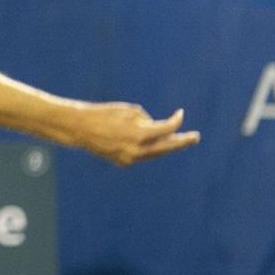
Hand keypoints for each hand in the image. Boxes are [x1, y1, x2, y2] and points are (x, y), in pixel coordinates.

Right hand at [69, 105, 198, 167]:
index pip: (166, 129)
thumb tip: (155, 130)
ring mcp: (130, 159)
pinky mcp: (123, 163)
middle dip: (181, 141)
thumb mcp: (129, 111)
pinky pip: (142, 155)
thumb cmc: (105, 114)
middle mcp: (137, 150)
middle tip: (195, 137)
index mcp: (139, 134)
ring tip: (177, 140)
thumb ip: (147, 121)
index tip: (180, 113)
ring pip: (155, 153)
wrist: (80, 129)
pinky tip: (147, 142)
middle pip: (166, 147)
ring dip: (165, 146)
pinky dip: (147, 148)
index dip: (176, 121)